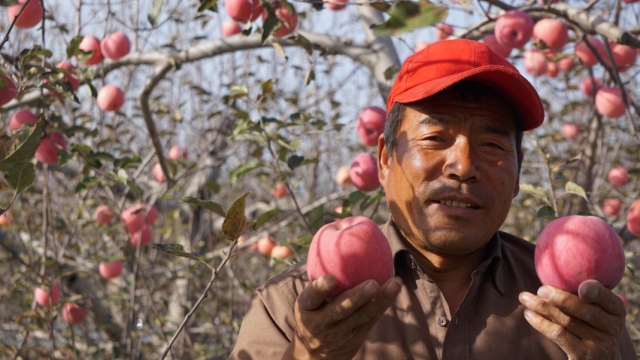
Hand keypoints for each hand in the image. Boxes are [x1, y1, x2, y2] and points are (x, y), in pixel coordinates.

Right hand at [282, 274, 401, 359]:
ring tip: (394, 283)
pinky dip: (383, 304)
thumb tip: (335, 239)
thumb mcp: (307, 302)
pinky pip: (371, 320)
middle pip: (340, 310)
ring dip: (379, 300)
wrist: (313, 355)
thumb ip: (318, 282)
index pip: (311, 298)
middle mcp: (321, 323)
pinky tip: (394, 288)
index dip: (320, 289)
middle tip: (372, 284)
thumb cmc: (312, 313)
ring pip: (361, 316)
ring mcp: (339, 334)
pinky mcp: (355, 339)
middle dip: (356, 298)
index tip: (331, 278)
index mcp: (305, 309)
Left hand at [519, 280, 625, 359]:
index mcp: (616, 310)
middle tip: (540, 290)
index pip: (608, 299)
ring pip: (567, 322)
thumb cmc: (590, 323)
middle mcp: (611, 328)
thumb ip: (585, 292)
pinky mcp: (583, 355)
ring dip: (542, 307)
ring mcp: (599, 344)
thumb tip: (556, 263)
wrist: (599, 357)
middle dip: (561, 299)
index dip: (596, 292)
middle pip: (585, 311)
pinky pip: (559, 335)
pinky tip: (528, 313)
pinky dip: (541, 323)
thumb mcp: (597, 308)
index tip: (581, 285)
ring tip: (524, 297)